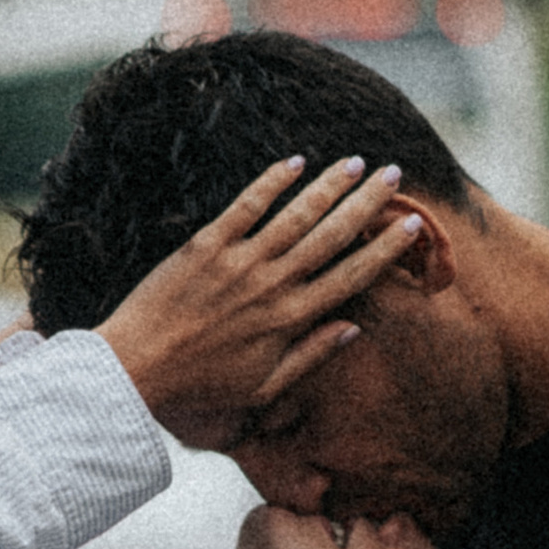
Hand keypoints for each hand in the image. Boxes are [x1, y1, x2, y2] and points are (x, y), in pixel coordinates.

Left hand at [99, 156, 422, 452]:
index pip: (352, 276)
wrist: (137, 367)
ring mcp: (239, 262)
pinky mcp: (205, 245)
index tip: (412, 224)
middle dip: (367, 203)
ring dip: (329, 186)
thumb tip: (353, 328)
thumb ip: (311, 356)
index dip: (385, 248)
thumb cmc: (201, 383)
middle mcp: (272, 285)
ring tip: (356, 162)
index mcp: (291, 320)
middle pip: (332, 236)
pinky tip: (295, 161)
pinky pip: (246, 206)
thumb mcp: (263, 387)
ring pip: (296, 215)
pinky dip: (272, 182)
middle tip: (394, 175)